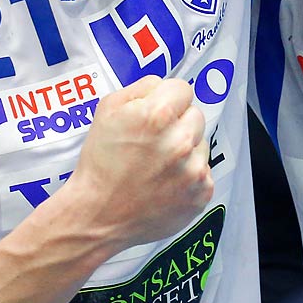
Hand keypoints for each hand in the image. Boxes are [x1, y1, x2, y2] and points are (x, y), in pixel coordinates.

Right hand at [62, 78, 211, 250]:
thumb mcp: (107, 110)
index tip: (157, 113)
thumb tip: (162, 86)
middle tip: (155, 141)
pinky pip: (203, 172)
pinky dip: (188, 175)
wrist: (98, 215)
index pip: (183, 89)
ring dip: (185, 149)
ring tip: (158, 164)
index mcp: (158, 115)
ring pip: (201, 144)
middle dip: (178, 123)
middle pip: (195, 115)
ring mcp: (194, 170)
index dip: (167, 99)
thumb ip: (141, 88)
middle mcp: (180, 141)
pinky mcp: (201, 193)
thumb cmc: (100, 163)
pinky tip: (165, 182)